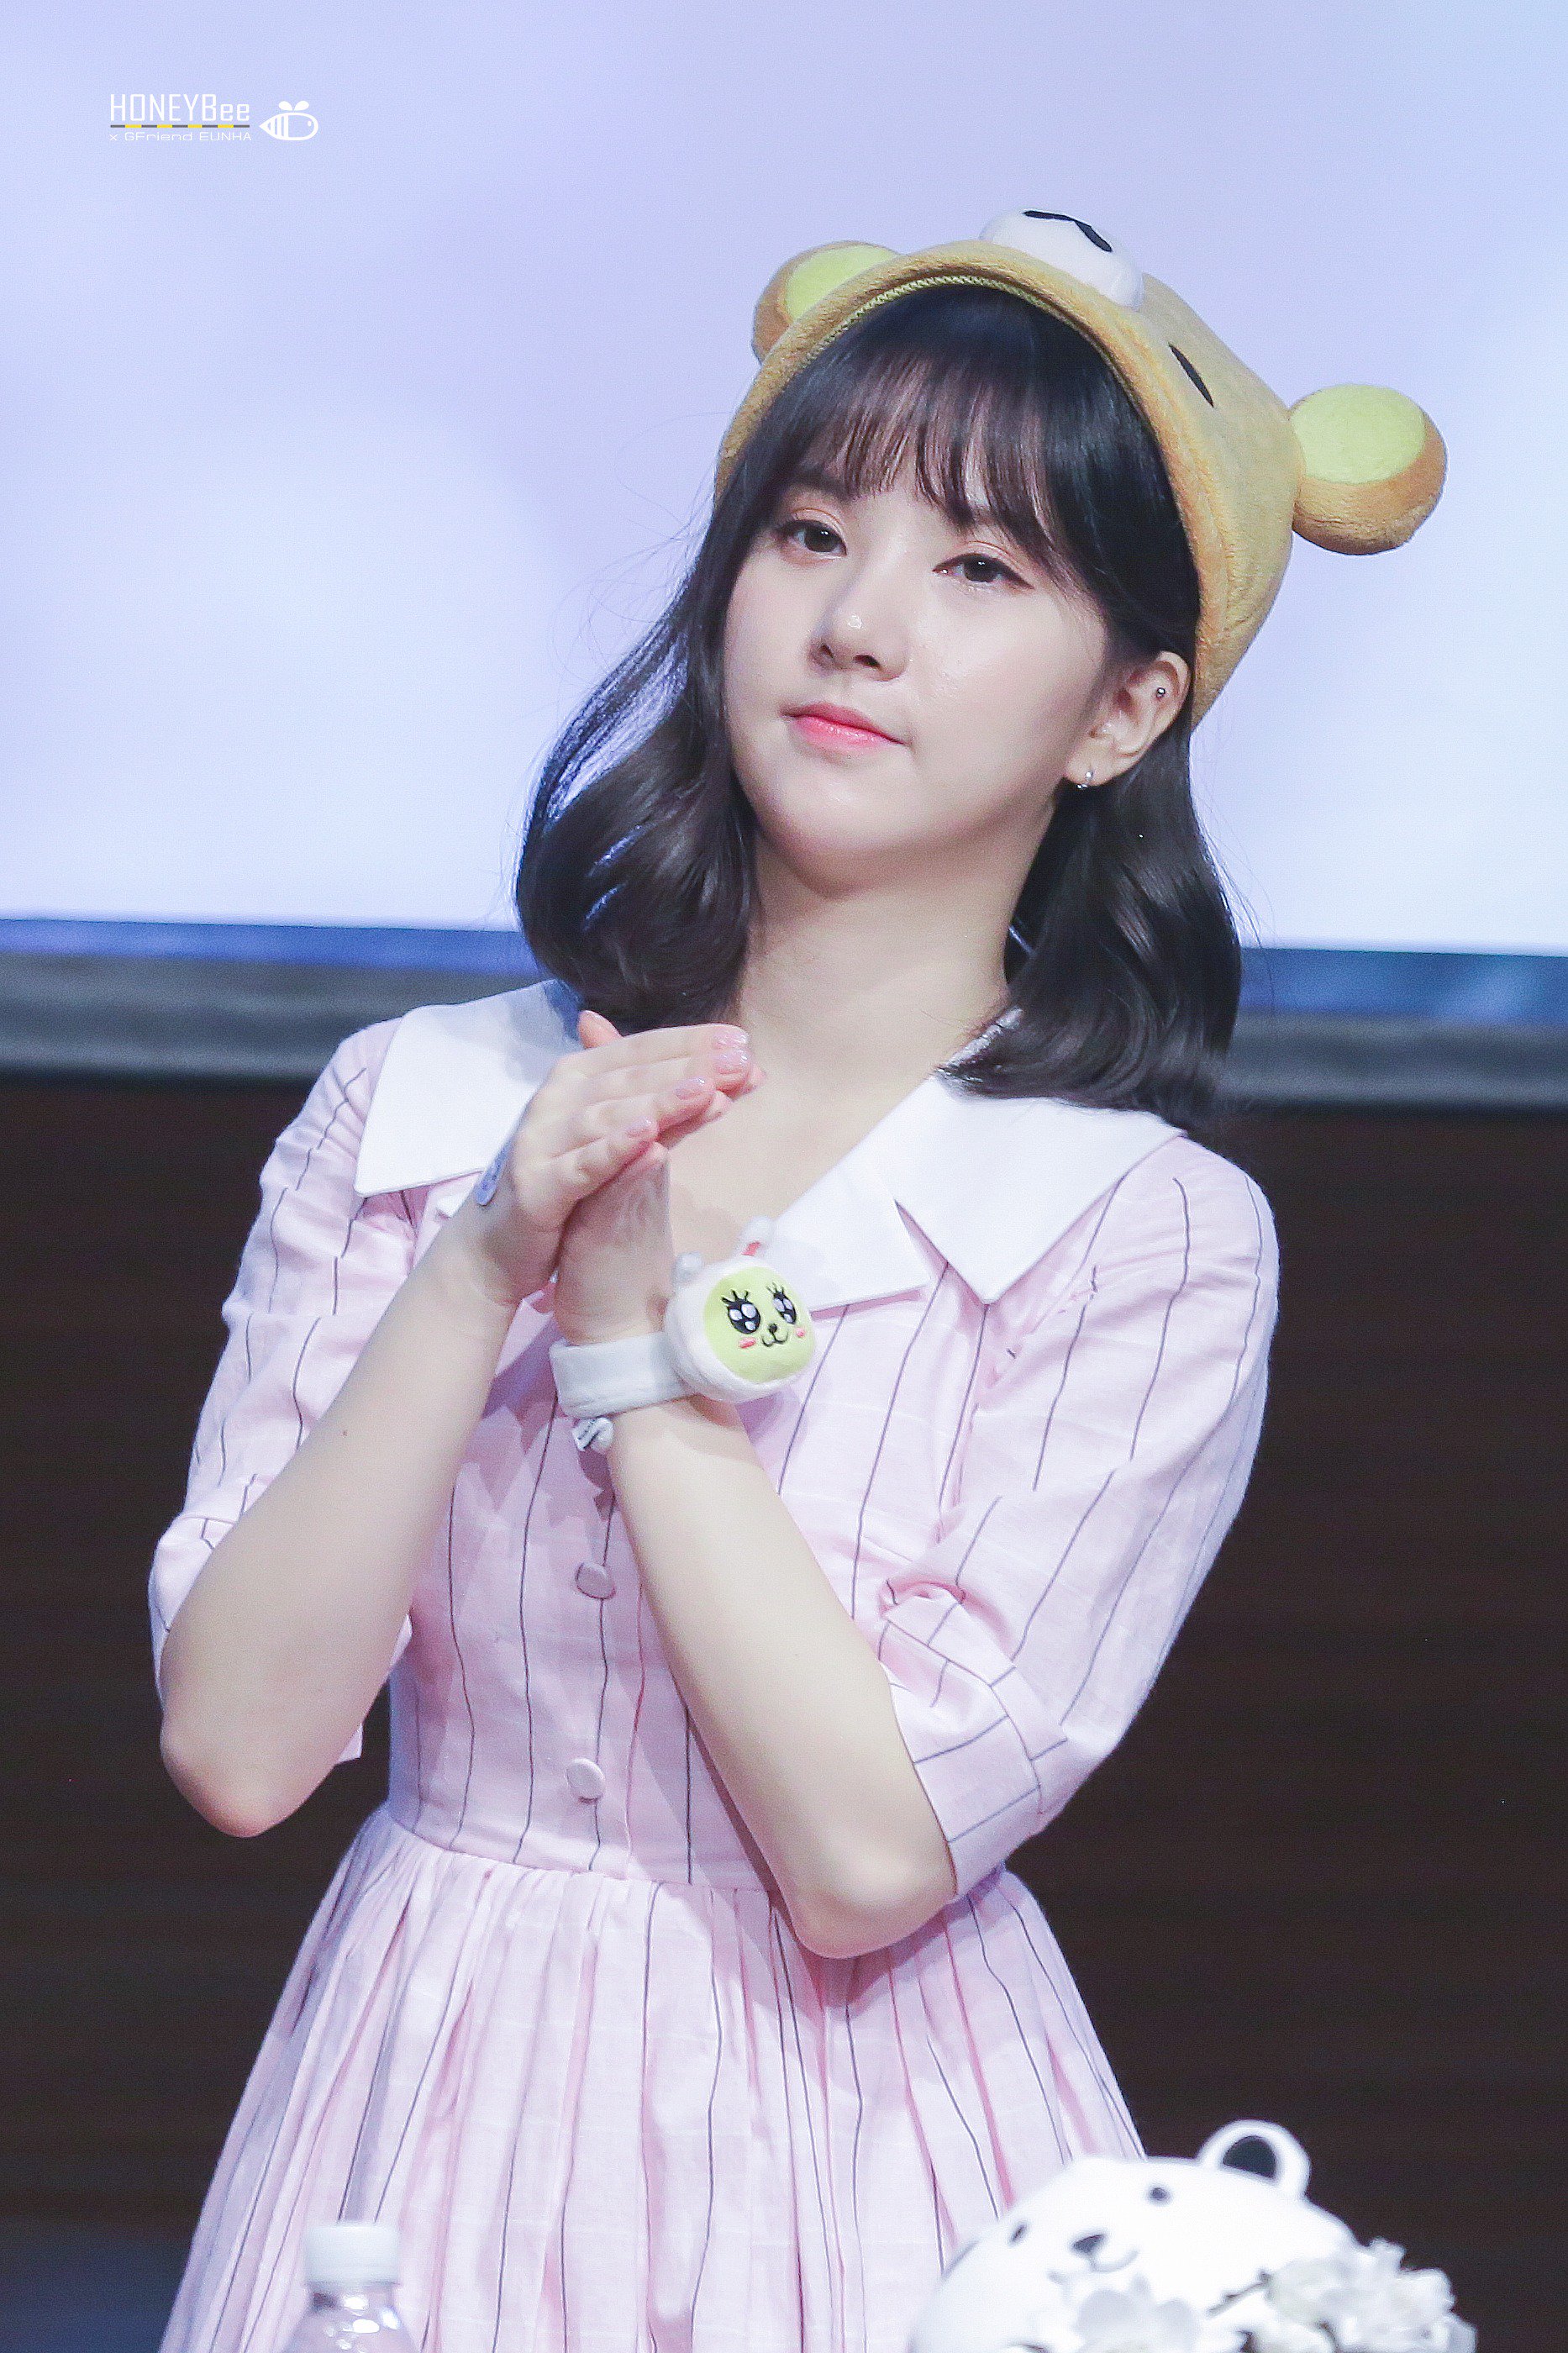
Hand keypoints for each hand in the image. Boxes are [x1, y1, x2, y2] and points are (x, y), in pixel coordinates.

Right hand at [436, 1004, 759, 1315]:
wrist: (502, 1245)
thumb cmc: (569, 1182)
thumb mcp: (622, 1138)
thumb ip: (665, 1103)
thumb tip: (722, 1074)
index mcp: (577, 1078)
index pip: (640, 1050)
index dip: (690, 1043)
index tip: (742, 1040)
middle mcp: (556, 1099)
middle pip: (631, 1077)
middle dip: (688, 1067)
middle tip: (739, 1061)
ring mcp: (542, 1140)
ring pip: (608, 1115)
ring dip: (658, 1101)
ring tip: (705, 1091)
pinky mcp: (537, 1186)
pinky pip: (581, 1166)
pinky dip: (614, 1150)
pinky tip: (647, 1139)